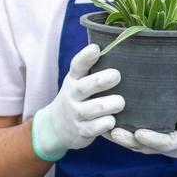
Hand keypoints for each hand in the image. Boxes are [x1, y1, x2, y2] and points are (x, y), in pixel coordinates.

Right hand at [30, 43, 123, 161]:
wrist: (56, 127)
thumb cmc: (77, 97)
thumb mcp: (78, 81)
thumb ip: (91, 69)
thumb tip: (117, 46)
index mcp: (73, 79)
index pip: (77, 66)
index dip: (85, 57)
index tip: (96, 49)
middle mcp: (73, 95)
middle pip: (85, 86)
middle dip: (101, 80)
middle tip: (116, 76)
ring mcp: (76, 114)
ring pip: (93, 109)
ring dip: (109, 104)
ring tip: (120, 102)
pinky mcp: (82, 131)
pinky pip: (95, 128)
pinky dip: (106, 124)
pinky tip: (113, 120)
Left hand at [108, 63, 176, 172]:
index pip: (164, 143)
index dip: (151, 139)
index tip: (137, 133)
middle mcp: (171, 147)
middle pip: (144, 147)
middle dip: (126, 140)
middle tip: (108, 130)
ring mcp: (166, 147)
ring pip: (140, 147)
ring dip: (123, 140)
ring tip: (103, 126)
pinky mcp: (164, 144)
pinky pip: (143, 144)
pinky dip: (129, 138)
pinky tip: (115, 125)